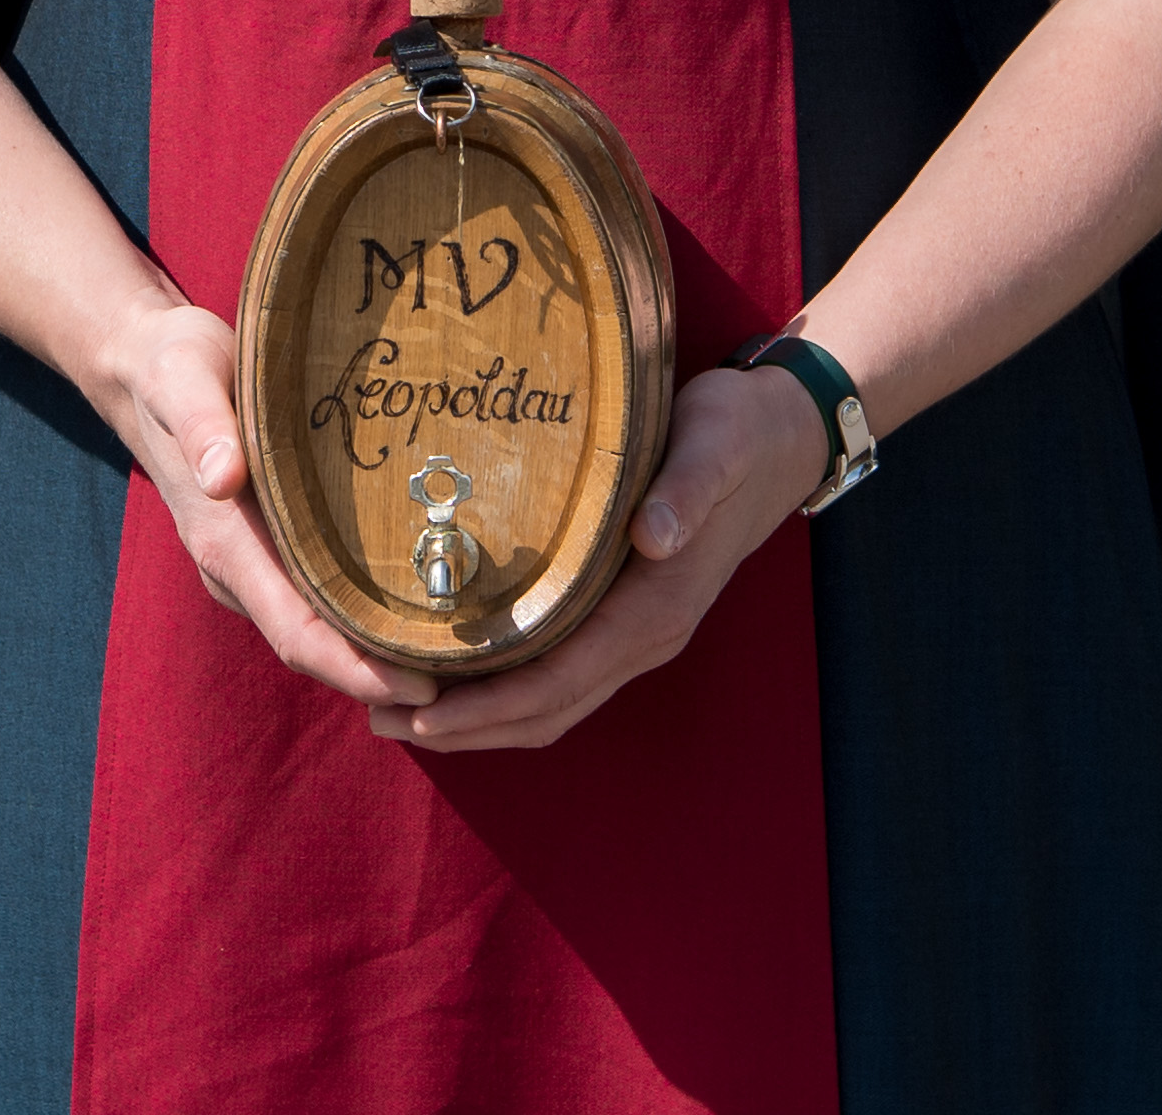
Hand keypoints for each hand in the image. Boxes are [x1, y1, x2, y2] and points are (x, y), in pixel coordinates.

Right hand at [78, 289, 439, 713]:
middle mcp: (239, 569)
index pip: (294, 630)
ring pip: (320, 628)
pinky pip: (319, 598)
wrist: (147, 367)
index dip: (355, 667)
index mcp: (225, 543)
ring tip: (462, 666)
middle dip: (383, 676)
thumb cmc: (174, 367)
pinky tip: (420, 613)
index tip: (418, 684)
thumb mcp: (184, 377)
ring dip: (378, 654)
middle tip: (469, 687)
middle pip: (316, 646)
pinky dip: (364, 620)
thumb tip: (222, 477)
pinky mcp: (268, 547)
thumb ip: (203, 425)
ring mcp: (254, 564)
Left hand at [379, 362, 810, 755]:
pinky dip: (508, 695)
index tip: (423, 713)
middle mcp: (648, 637)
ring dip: (481, 722)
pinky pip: (562, 678)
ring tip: (401, 711)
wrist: (782, 439)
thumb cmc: (736, 433)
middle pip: (548, 711)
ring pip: (553, 705)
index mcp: (657, 608)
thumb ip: (685, 489)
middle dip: (466, 728)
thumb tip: (654, 536)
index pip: (562, 679)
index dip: (490, 706)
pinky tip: (460, 677)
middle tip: (379, 719)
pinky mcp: (628, 619)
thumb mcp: (714, 445)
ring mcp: (640, 634)